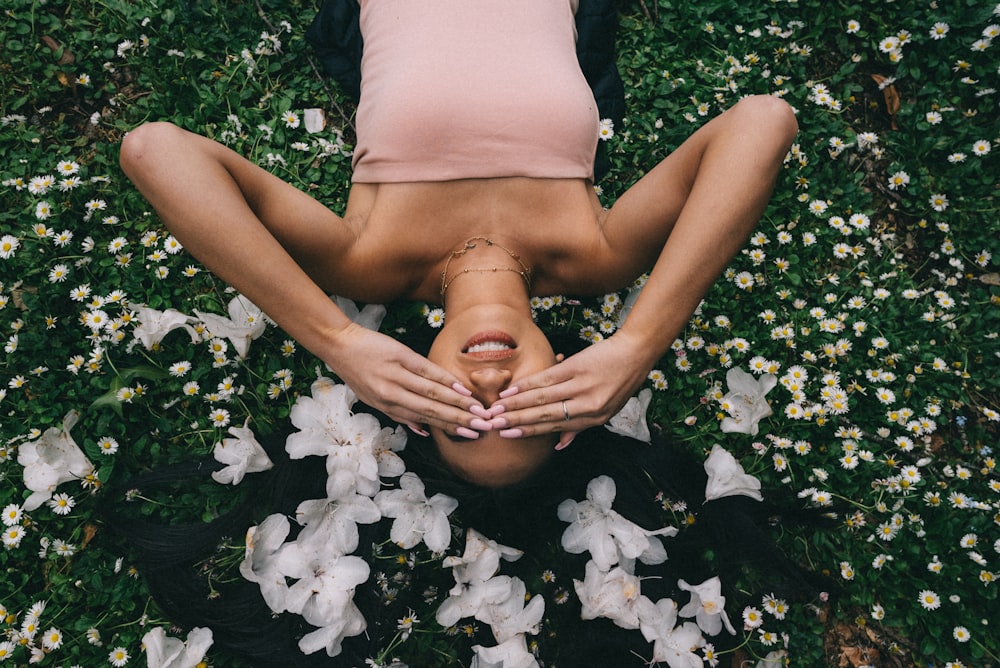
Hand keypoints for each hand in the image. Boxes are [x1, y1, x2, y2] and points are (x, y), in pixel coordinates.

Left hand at [325, 323, 485, 437]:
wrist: (340, 344)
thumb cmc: (357, 373)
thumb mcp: (372, 399)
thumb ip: (398, 415)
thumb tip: (422, 431)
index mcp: (386, 406)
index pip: (423, 420)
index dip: (448, 428)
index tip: (469, 434)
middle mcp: (391, 394)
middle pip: (431, 409)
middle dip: (459, 419)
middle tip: (481, 425)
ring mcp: (396, 374)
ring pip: (432, 392)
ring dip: (457, 401)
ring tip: (477, 409)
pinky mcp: (400, 355)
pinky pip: (426, 370)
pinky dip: (445, 379)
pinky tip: (460, 387)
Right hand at [487, 331, 652, 441]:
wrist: (636, 353)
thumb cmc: (621, 381)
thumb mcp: (608, 410)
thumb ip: (581, 427)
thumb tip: (560, 445)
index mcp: (594, 419)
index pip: (555, 427)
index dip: (530, 431)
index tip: (509, 434)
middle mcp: (588, 406)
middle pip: (545, 415)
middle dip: (517, 420)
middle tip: (495, 424)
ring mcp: (582, 386)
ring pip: (542, 398)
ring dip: (516, 403)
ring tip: (498, 407)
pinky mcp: (578, 367)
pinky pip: (548, 378)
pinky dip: (528, 384)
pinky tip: (513, 389)